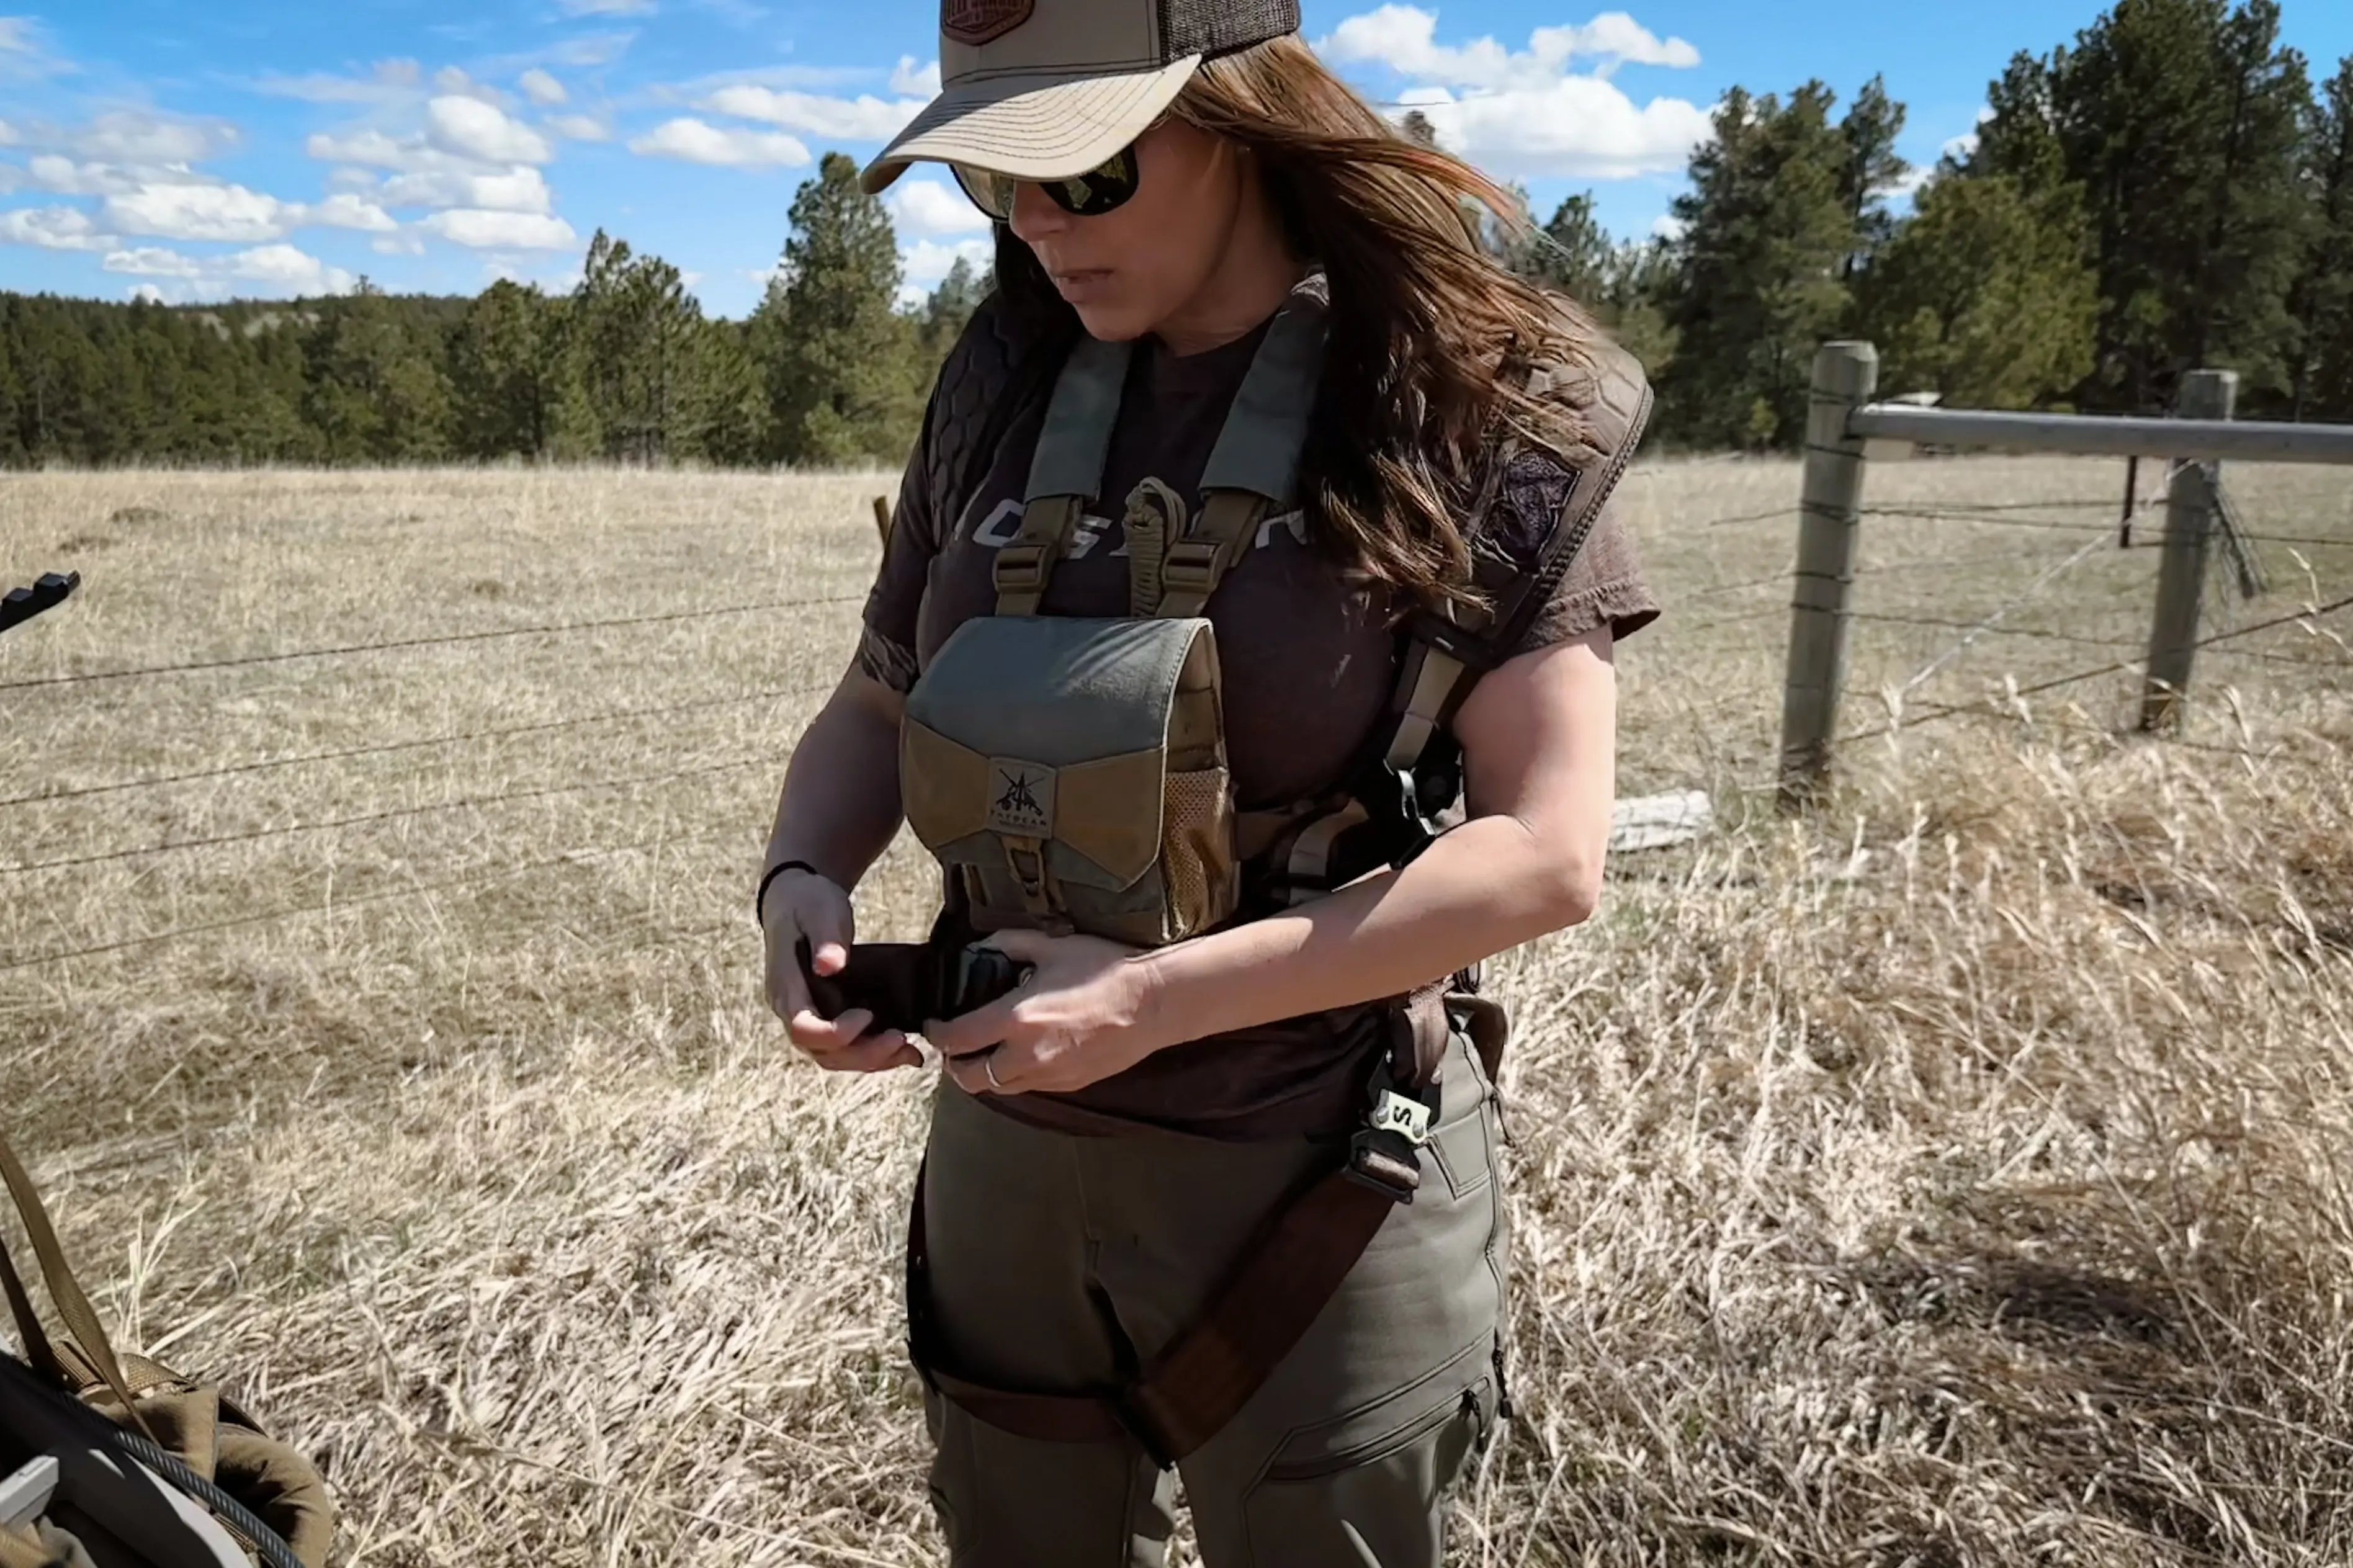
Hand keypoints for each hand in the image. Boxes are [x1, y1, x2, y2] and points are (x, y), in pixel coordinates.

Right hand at [760, 865, 921, 1072]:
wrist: (797, 900)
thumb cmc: (808, 903)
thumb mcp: (820, 911)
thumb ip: (826, 936)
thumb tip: (829, 966)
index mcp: (785, 987)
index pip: (803, 1029)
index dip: (836, 1033)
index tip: (867, 1015)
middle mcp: (794, 1009)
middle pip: (823, 1052)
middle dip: (863, 1055)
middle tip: (901, 1042)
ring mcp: (810, 1014)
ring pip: (836, 1056)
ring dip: (872, 1059)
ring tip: (910, 1052)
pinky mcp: (827, 1014)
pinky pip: (847, 1045)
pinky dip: (874, 1051)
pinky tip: (905, 1048)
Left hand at [923, 929, 1165, 1096]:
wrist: (1152, 1003)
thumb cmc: (1105, 970)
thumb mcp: (1052, 946)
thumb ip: (1009, 944)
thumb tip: (981, 946)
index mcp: (1016, 1019)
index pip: (956, 1038)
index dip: (937, 1032)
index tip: (936, 1024)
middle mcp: (1027, 1055)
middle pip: (968, 1077)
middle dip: (954, 1063)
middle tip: (956, 1044)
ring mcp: (1049, 1074)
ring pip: (997, 1088)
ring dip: (984, 1073)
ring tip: (987, 1051)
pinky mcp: (1068, 1084)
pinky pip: (1028, 1087)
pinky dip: (1015, 1076)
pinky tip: (1023, 1054)